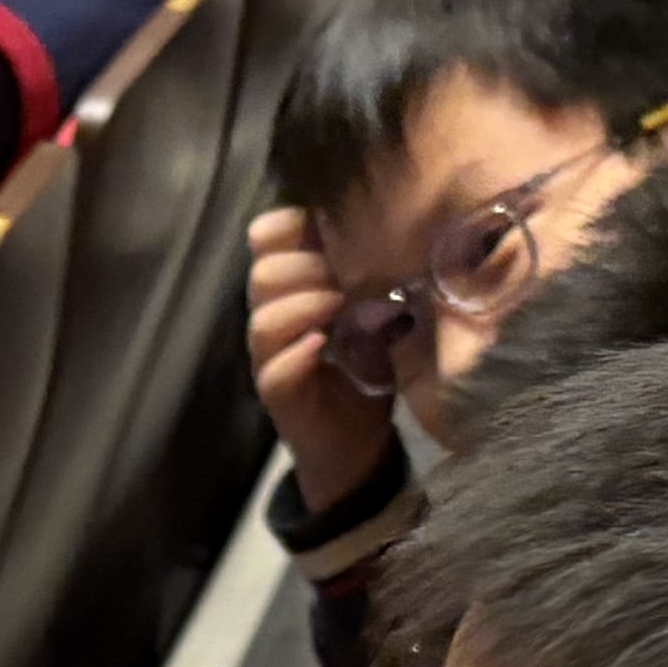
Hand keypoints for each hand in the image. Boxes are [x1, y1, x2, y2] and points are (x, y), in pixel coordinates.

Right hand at [245, 205, 390, 511]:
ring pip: (264, 319)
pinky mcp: (277, 394)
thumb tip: (404, 230)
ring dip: (305, 307)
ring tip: (341, 307)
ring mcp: (269, 357)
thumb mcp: (379, 308)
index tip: (334, 227)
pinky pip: (274, 368)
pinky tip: (324, 347)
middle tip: (350, 277)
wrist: (361, 442)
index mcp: (291, 286)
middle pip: (264, 272)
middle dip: (307, 267)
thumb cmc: (369, 365)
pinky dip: (298, 353)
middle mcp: (271, 315)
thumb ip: (375, 272)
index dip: (293, 224)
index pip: (267, 236)